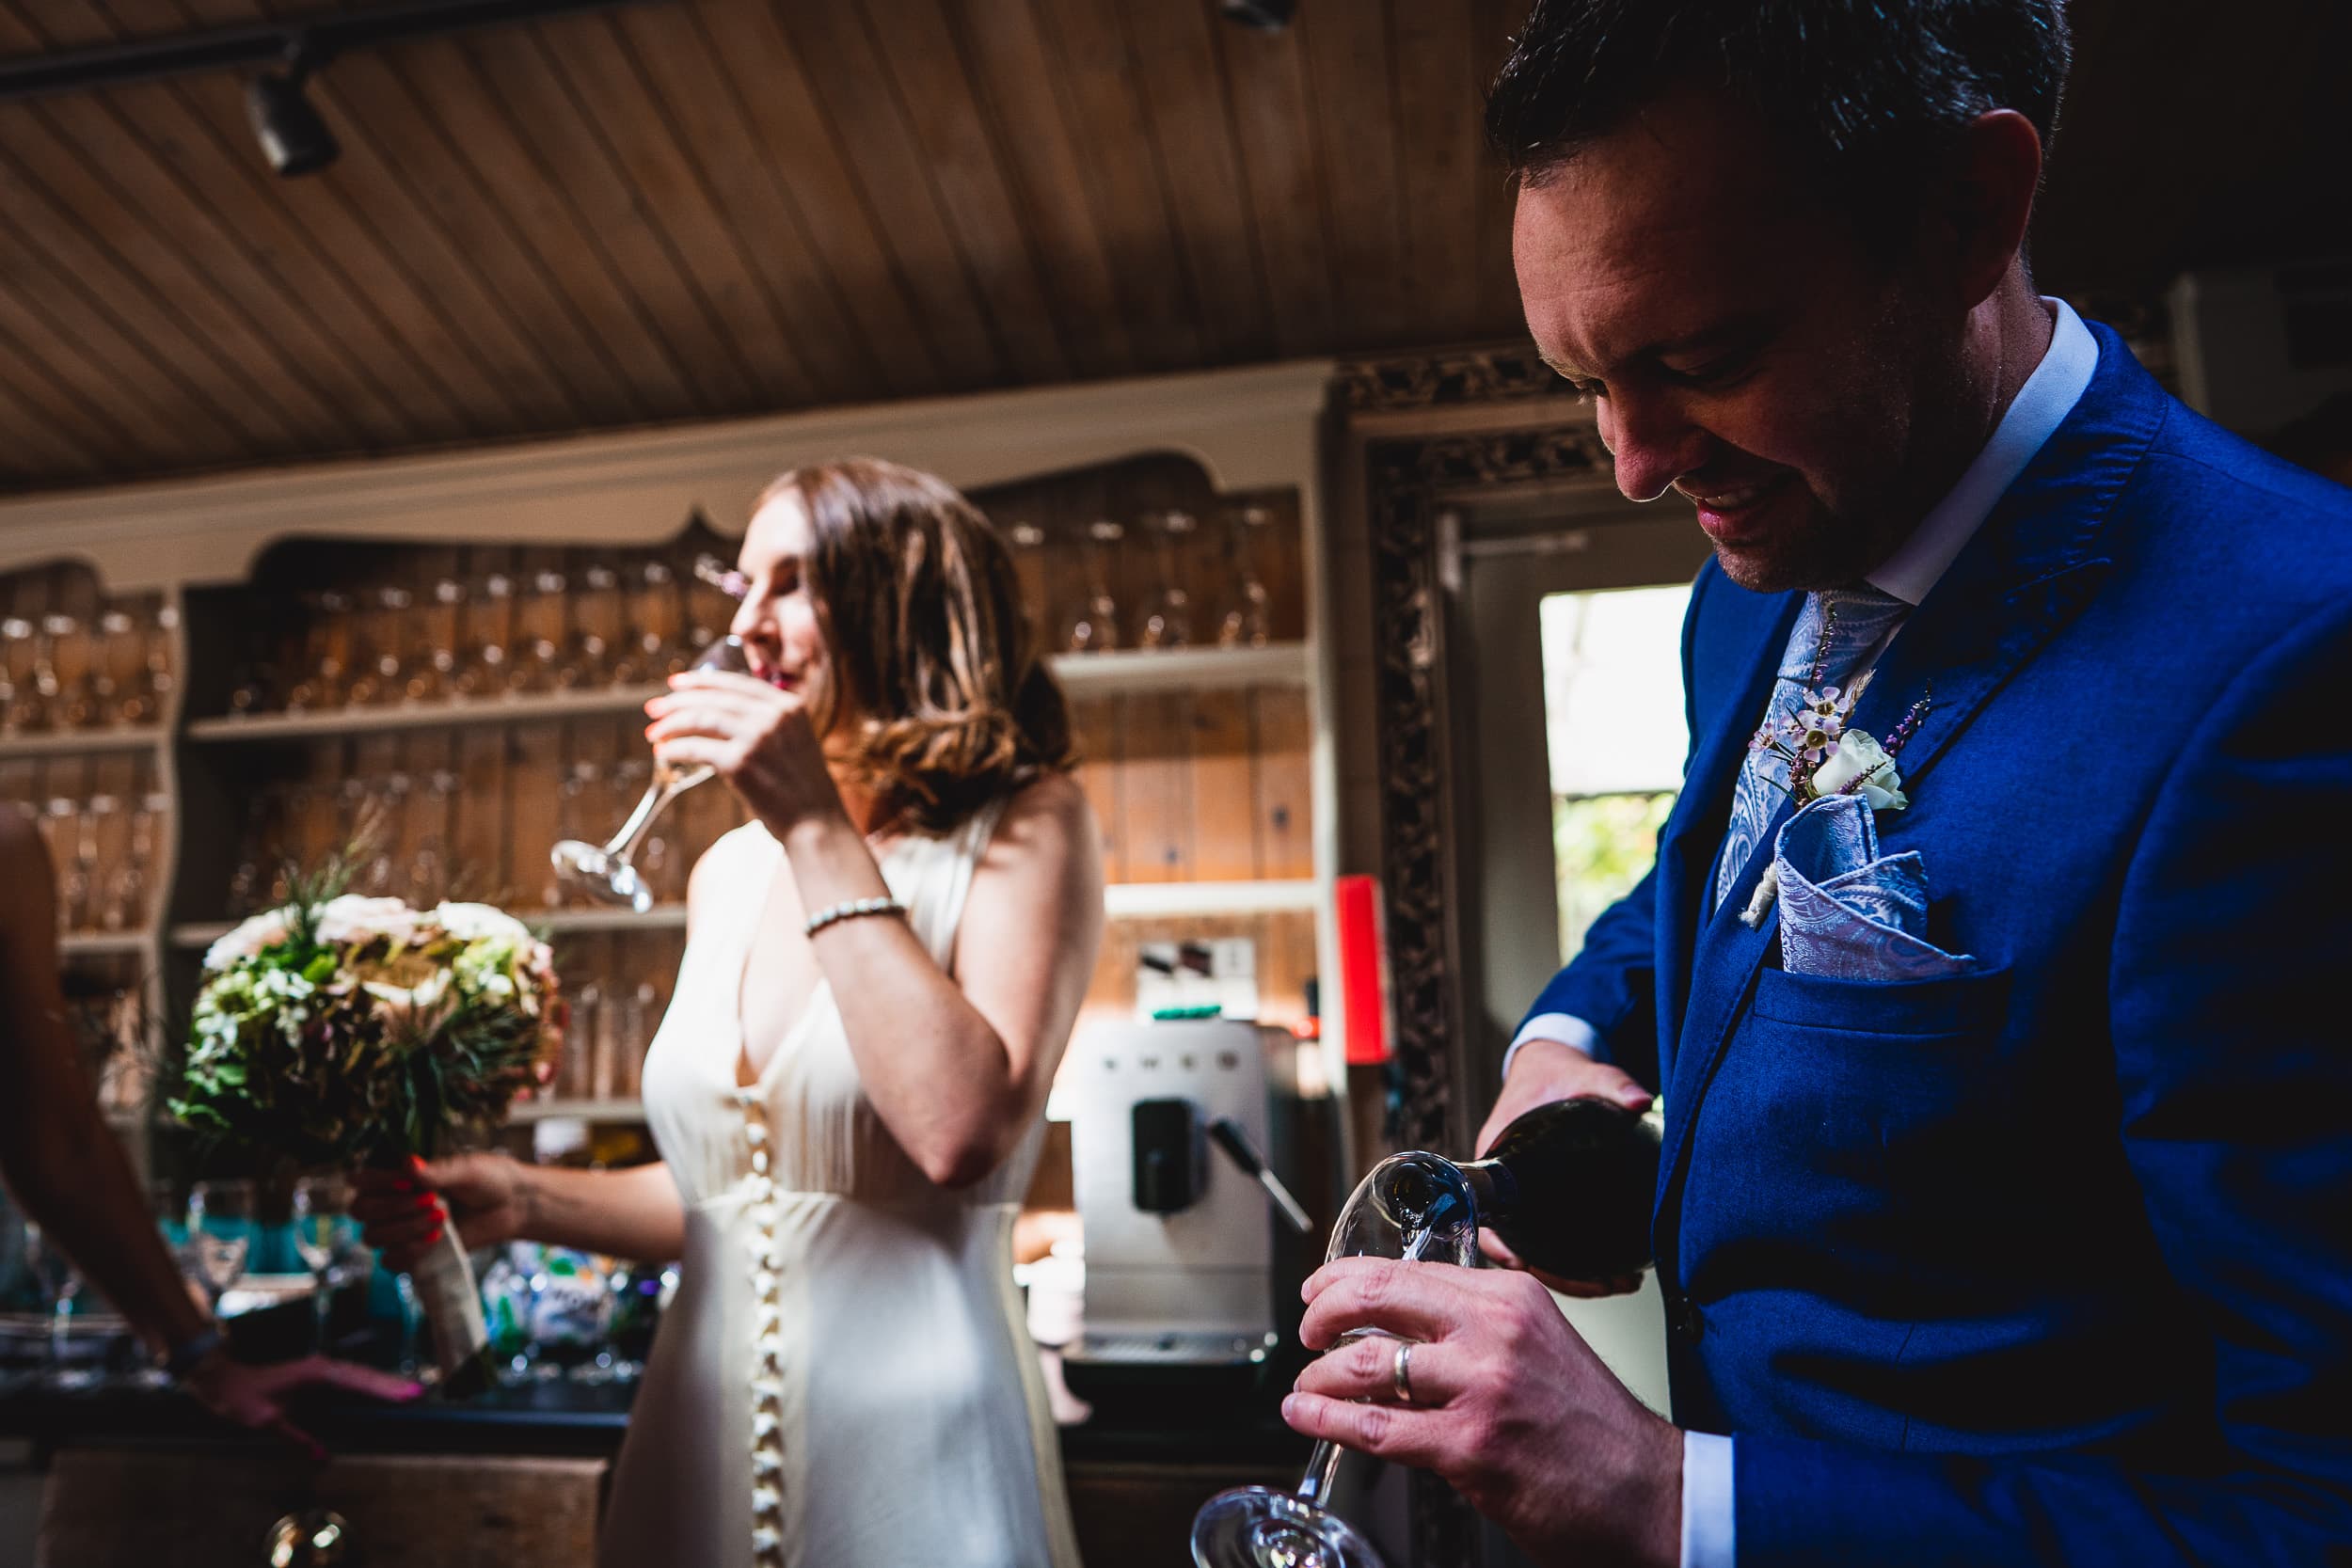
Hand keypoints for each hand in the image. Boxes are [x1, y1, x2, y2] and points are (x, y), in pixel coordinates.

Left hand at [182, 1350, 421, 1460]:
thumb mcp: (268, 1421)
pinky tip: (378, 1392)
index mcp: (316, 1373)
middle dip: (391, 1385)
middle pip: (365, 1375)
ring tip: (407, 1392)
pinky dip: (366, 1386)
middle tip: (419, 1393)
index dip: (384, 1389)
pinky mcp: (316, 1376)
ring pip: (359, 1375)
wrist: (223, 1380)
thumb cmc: (243, 1398)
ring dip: (382, 1384)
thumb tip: (323, 1457)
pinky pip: (349, 1380)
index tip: (409, 1394)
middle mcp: (322, 1367)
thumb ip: (297, 1437)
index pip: (358, 1381)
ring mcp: (320, 1370)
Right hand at [352, 1153, 526, 1271]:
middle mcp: (390, 1202)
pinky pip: (389, 1261)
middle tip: (433, 1200)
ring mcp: (398, 1229)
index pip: (359, 1181)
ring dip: (405, 1228)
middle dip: (394, 1207)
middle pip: (361, 1210)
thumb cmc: (488, 1178)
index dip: (375, 1182)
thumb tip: (409, 1163)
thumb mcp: (467, 1168)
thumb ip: (438, 1170)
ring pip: (373, 1236)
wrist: (513, 1206)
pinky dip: (409, 1252)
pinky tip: (435, 1240)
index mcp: (396, 1175)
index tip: (407, 1182)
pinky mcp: (411, 1253)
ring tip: (442, 1217)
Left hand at [644, 669, 848, 839]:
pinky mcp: (740, 763)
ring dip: (671, 725)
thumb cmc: (802, 791)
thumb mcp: (794, 742)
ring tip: (653, 733)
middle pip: (714, 698)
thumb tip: (717, 717)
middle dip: (677, 701)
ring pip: (701, 718)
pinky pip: (696, 749)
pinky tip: (663, 754)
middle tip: (653, 708)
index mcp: (790, 706)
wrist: (816, 825)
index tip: (676, 684)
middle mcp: (774, 716)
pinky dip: (675, 750)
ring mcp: (757, 737)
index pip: (738, 683)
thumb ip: (767, 724)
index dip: (702, 681)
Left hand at [1286, 1258, 1680, 1567]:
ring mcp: (1481, 1387)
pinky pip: (1374, 1427)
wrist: (1649, 1493)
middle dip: (1324, 1312)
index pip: (1407, 1269)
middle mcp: (1495, 1330)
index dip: (1347, 1278)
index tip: (1322, 1291)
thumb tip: (1405, 1326)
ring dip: (1320, 1376)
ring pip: (1367, 1364)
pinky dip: (1326, 1420)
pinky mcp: (1470, 1446)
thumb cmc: (1597, 1430)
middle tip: (1308, 1330)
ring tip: (1307, 1388)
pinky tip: (1308, 1417)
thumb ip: (1479, 1326)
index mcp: (1511, 1297)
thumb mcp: (1541, 1345)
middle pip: (1377, 1297)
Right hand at [1475, 1040, 1652, 1294]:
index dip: (1502, 1245)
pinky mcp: (1543, 1203)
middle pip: (1516, 1246)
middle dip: (1557, 1274)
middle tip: (1603, 1283)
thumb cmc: (1553, 1073)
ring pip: (1536, 1251)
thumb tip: (1640, 1101)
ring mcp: (1524, 1197)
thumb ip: (1611, 1083)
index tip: (1525, 1262)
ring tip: (1617, 1283)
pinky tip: (1613, 1272)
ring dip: (1570, 1277)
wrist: (1552, 1067)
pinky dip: (1575, 1263)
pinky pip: (1550, 1242)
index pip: (1486, 1212)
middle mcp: (1506, 1183)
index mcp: (1496, 1154)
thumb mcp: (1581, 1073)